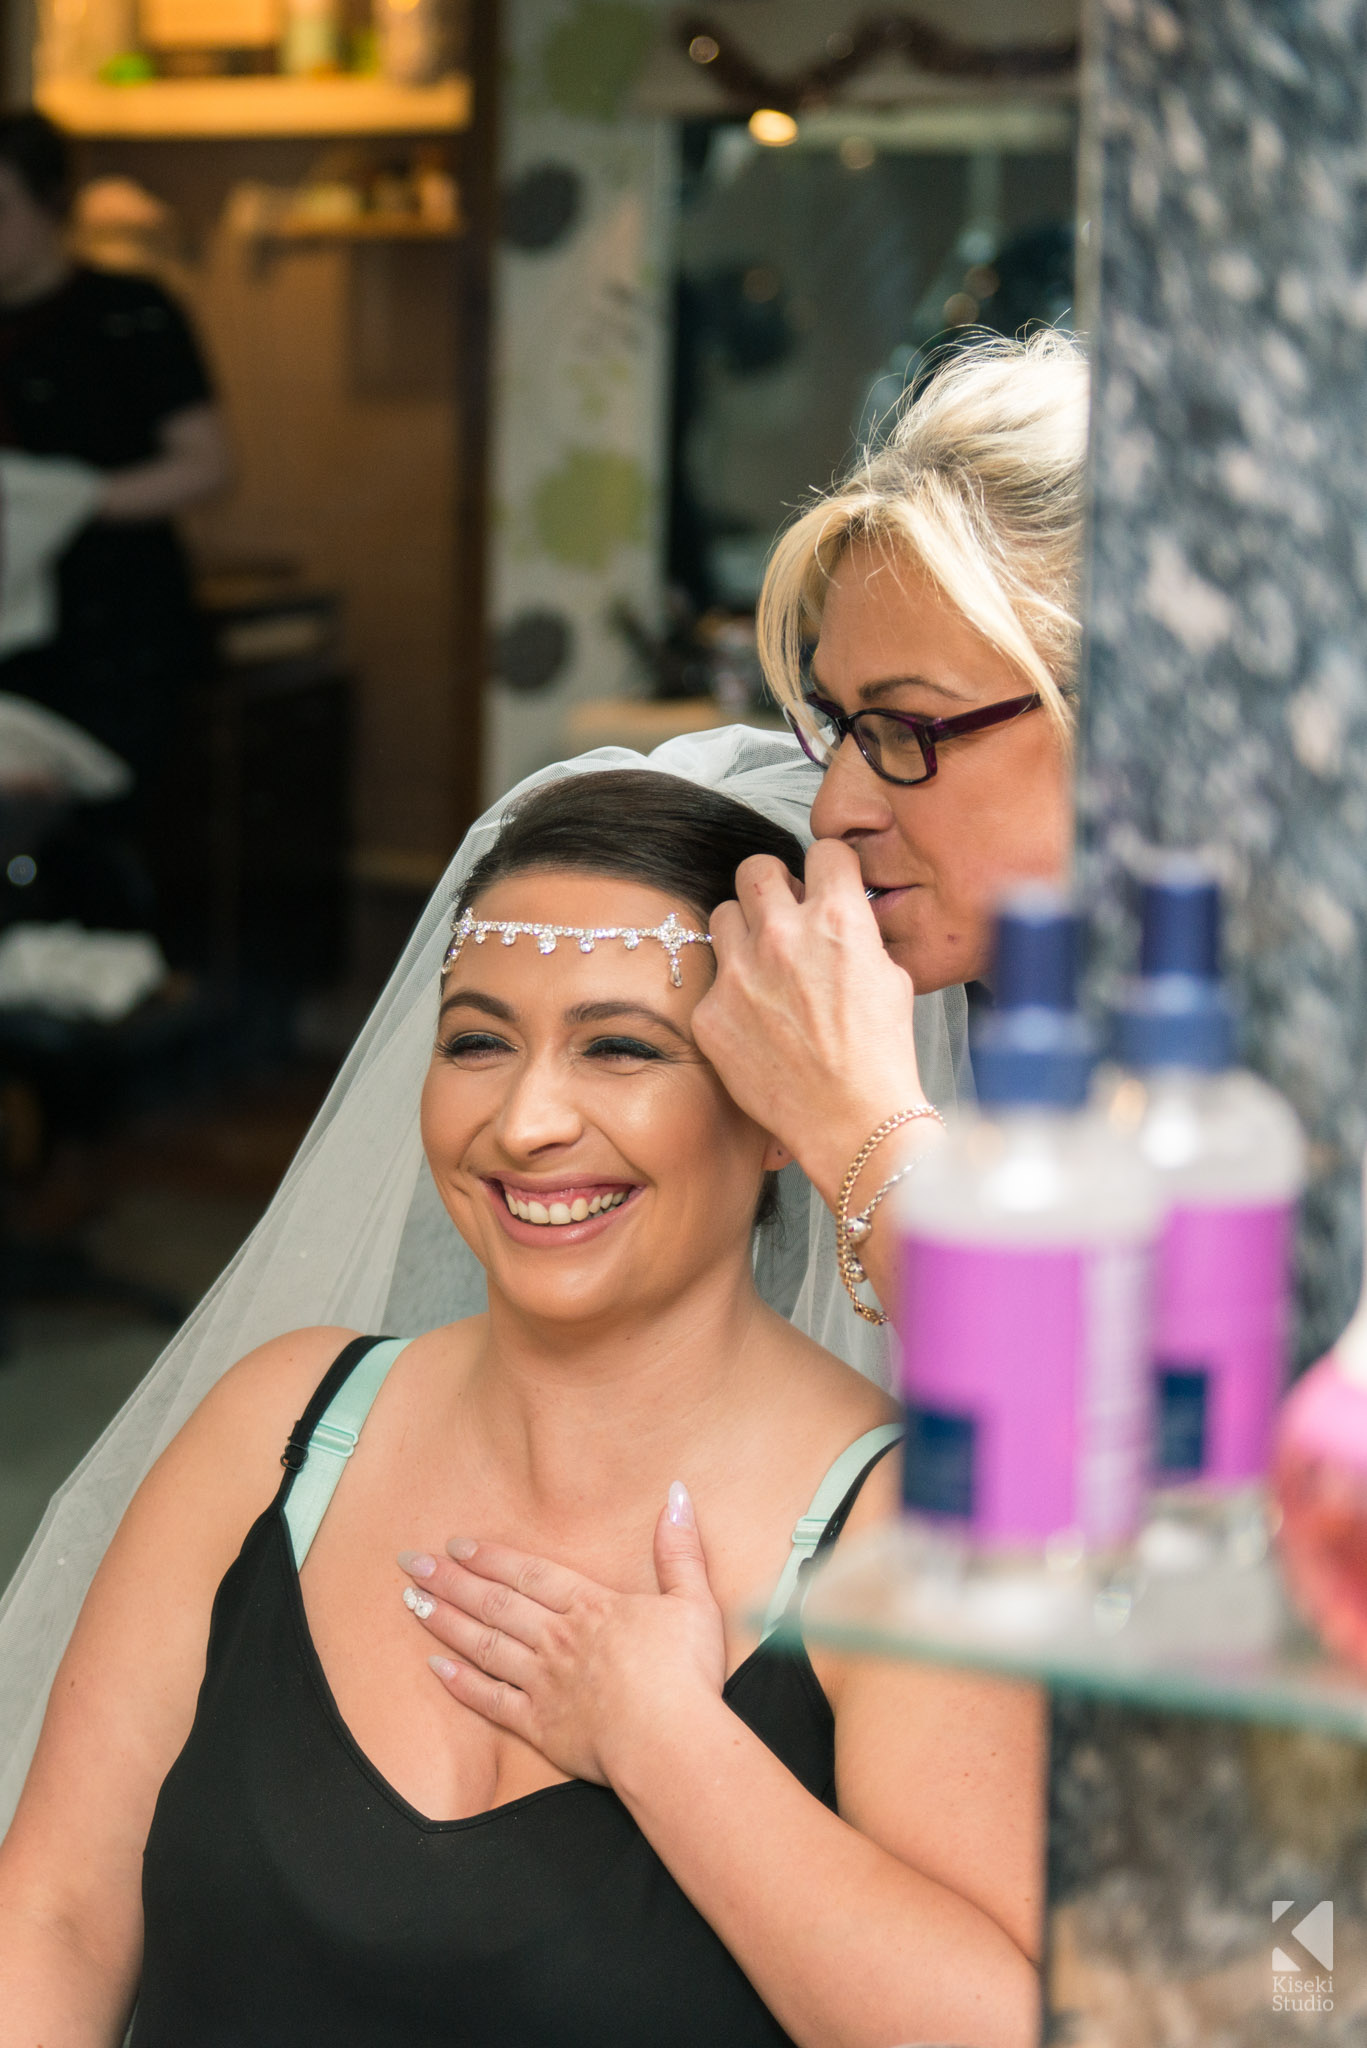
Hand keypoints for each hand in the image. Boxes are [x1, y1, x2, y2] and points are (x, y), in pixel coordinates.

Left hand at [397, 1484, 725, 1786]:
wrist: (669, 1741)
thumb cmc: (685, 1672)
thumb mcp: (692, 1599)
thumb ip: (679, 1549)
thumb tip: (676, 1493)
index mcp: (592, 1608)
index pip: (531, 1574)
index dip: (492, 1557)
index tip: (456, 1545)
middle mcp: (558, 1639)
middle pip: (495, 1603)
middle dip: (450, 1580)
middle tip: (409, 1563)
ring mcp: (543, 1683)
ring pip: (484, 1645)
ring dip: (446, 1622)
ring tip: (412, 1603)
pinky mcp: (540, 1726)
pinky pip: (491, 1702)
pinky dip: (461, 1685)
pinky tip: (435, 1669)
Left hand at [693, 839, 927, 1204]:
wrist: (852, 1120)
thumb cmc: (881, 1055)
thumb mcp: (890, 977)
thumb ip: (857, 935)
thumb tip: (837, 916)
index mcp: (837, 918)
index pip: (824, 849)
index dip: (827, 869)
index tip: (824, 885)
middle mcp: (783, 935)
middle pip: (755, 869)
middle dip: (771, 886)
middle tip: (781, 914)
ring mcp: (740, 973)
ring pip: (723, 915)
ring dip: (743, 933)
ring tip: (763, 968)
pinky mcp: (711, 1013)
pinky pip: (713, 981)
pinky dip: (732, 995)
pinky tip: (757, 1023)